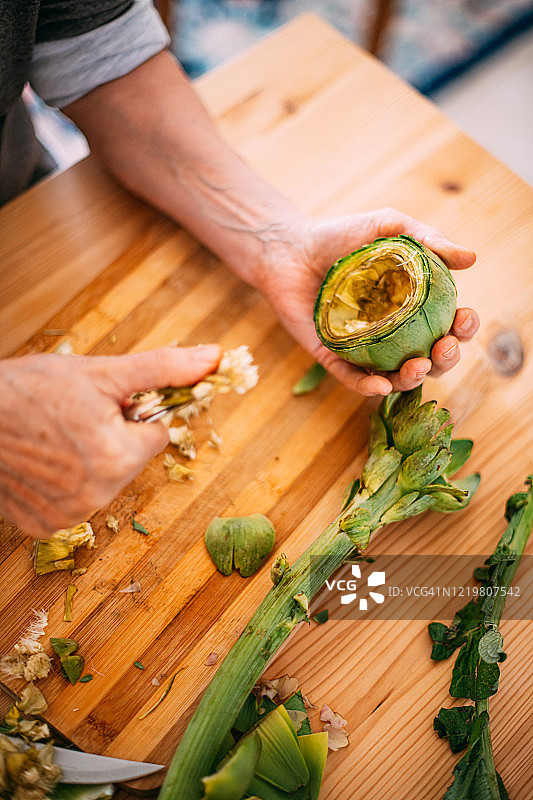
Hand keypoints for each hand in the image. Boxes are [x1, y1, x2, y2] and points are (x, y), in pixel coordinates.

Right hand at [0, 345, 219, 537]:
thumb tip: (214, 358)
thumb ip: (164, 369)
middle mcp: (97, 497)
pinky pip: (74, 501)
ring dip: (88, 461)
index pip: (155, 435)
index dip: (131, 414)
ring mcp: (68, 516)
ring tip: (53, 437)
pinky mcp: (43, 526)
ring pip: (105, 480)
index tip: (100, 405)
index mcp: (119, 460)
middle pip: (131, 460)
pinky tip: (40, 462)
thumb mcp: (102, 372)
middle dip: (112, 438)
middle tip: (73, 419)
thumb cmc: (27, 390)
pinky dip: (62, 483)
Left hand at [259, 208, 478, 395]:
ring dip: (413, 379)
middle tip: (444, 345)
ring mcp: (364, 348)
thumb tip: (471, 258)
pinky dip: (368, 386)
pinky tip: (381, 384)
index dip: (464, 328)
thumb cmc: (340, 235)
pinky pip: (353, 379)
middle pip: (430, 358)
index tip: (464, 318)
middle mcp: (393, 333)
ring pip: (396, 377)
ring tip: (419, 366)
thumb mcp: (388, 228)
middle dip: (446, 359)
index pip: (448, 325)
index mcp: (413, 307)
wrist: (289, 247)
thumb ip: (427, 239)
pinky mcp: (332, 357)